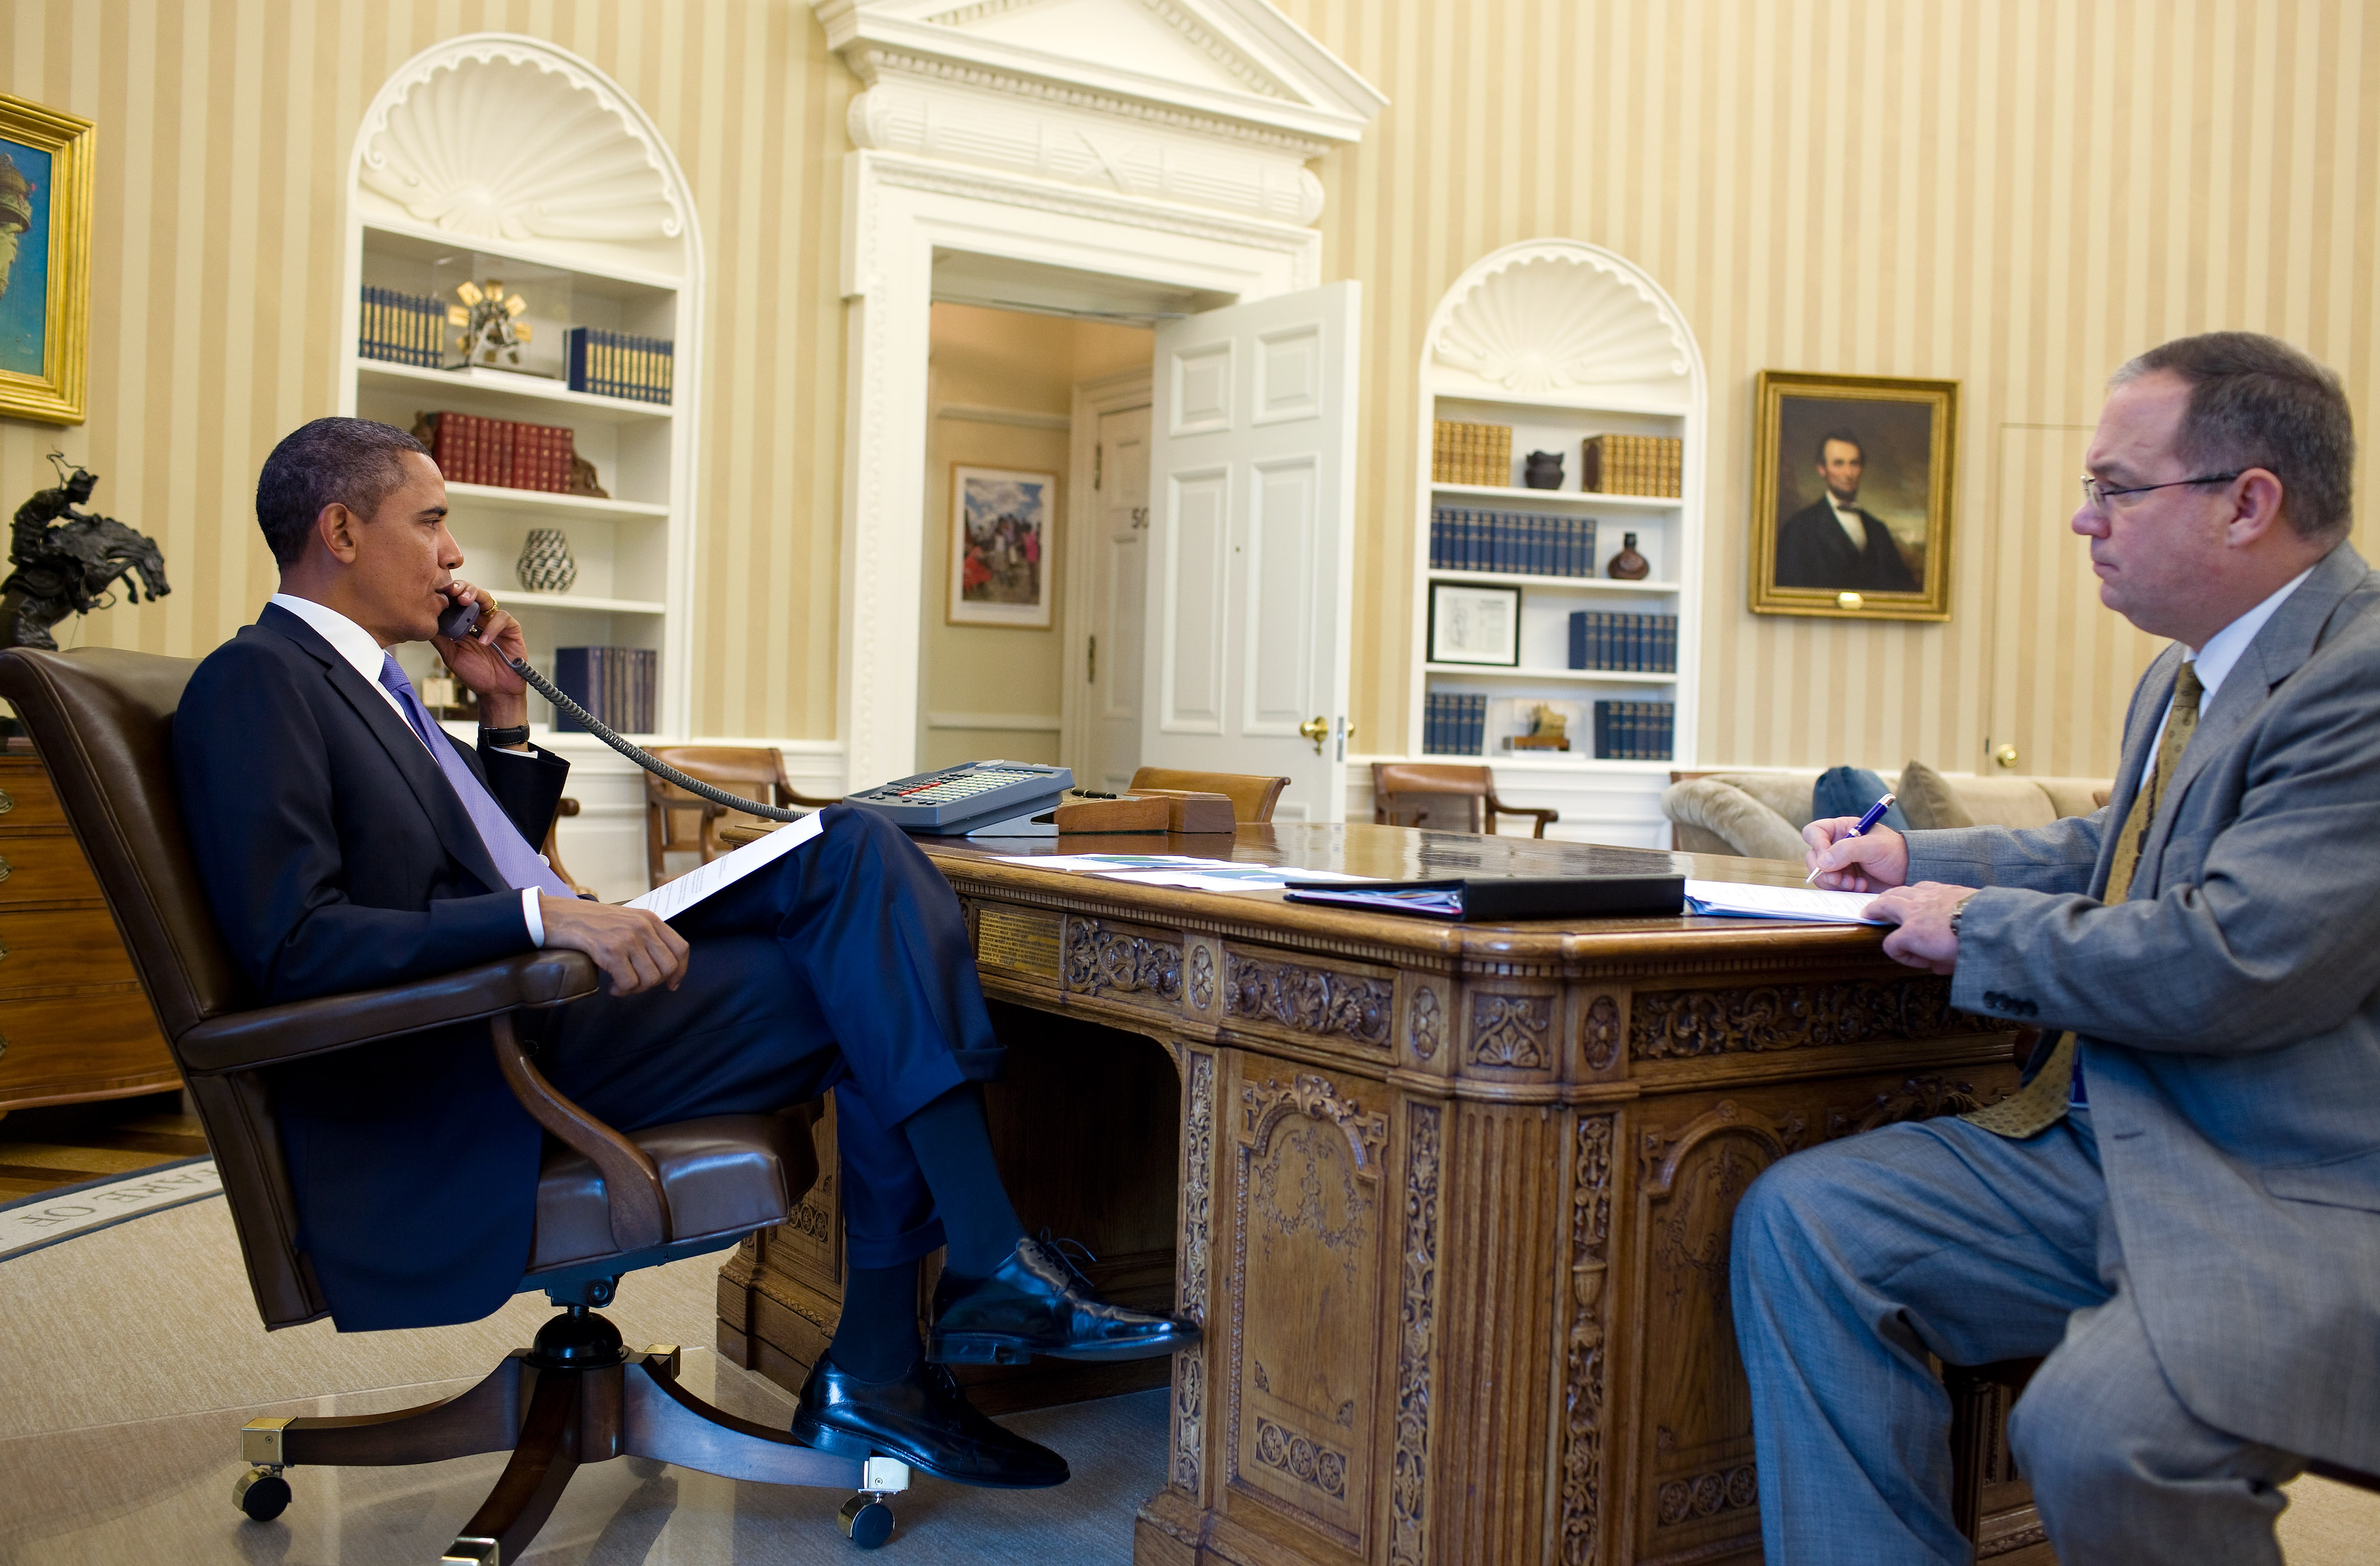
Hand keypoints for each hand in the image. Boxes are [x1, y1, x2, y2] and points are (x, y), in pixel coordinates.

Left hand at [432, 580, 528, 728]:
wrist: (495, 691)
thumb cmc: (475, 674)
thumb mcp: (451, 655)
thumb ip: (440, 638)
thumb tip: (424, 621)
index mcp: (464, 622)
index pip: (456, 600)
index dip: (449, 593)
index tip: (438, 592)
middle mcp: (480, 619)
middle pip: (472, 593)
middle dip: (462, 588)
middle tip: (453, 591)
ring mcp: (495, 623)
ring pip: (487, 599)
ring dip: (476, 596)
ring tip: (464, 602)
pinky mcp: (511, 629)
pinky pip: (503, 618)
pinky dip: (492, 627)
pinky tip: (483, 640)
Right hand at [539, 896, 689, 994]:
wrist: (561, 916)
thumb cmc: (592, 922)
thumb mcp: (627, 920)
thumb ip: (646, 936)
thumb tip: (665, 968)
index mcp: (650, 919)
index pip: (681, 948)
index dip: (680, 971)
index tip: (672, 984)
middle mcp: (643, 927)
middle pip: (668, 967)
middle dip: (654, 983)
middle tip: (636, 984)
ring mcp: (628, 938)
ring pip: (650, 978)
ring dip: (636, 989)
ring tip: (621, 985)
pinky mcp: (611, 951)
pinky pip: (629, 983)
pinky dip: (622, 991)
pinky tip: (612, 987)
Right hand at [1803, 817, 1910, 891]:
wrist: (1911, 872)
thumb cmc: (1895, 852)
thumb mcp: (1873, 846)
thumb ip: (1847, 850)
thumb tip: (1823, 863)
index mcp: (1842, 829)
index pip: (1814, 832)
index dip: (1816, 845)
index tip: (1826, 860)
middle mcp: (1837, 846)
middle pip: (1813, 857)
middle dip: (1825, 871)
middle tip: (1841, 879)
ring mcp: (1839, 864)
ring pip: (1820, 874)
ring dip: (1835, 882)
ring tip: (1855, 884)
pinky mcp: (1844, 880)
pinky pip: (1832, 887)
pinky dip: (1843, 890)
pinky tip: (1861, 887)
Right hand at [1864, 882, 1974, 974]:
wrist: (1991, 922)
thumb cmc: (1970, 944)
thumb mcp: (1949, 963)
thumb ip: (1938, 964)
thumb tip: (1936, 964)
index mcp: (1912, 933)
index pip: (1892, 945)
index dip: (1900, 956)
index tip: (1916, 961)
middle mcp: (1914, 911)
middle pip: (1884, 905)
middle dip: (1874, 910)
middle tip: (1868, 913)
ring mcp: (1928, 896)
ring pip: (1899, 890)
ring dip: (1890, 895)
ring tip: (1887, 899)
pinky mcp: (1943, 888)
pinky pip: (1921, 885)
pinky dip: (1914, 890)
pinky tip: (1917, 892)